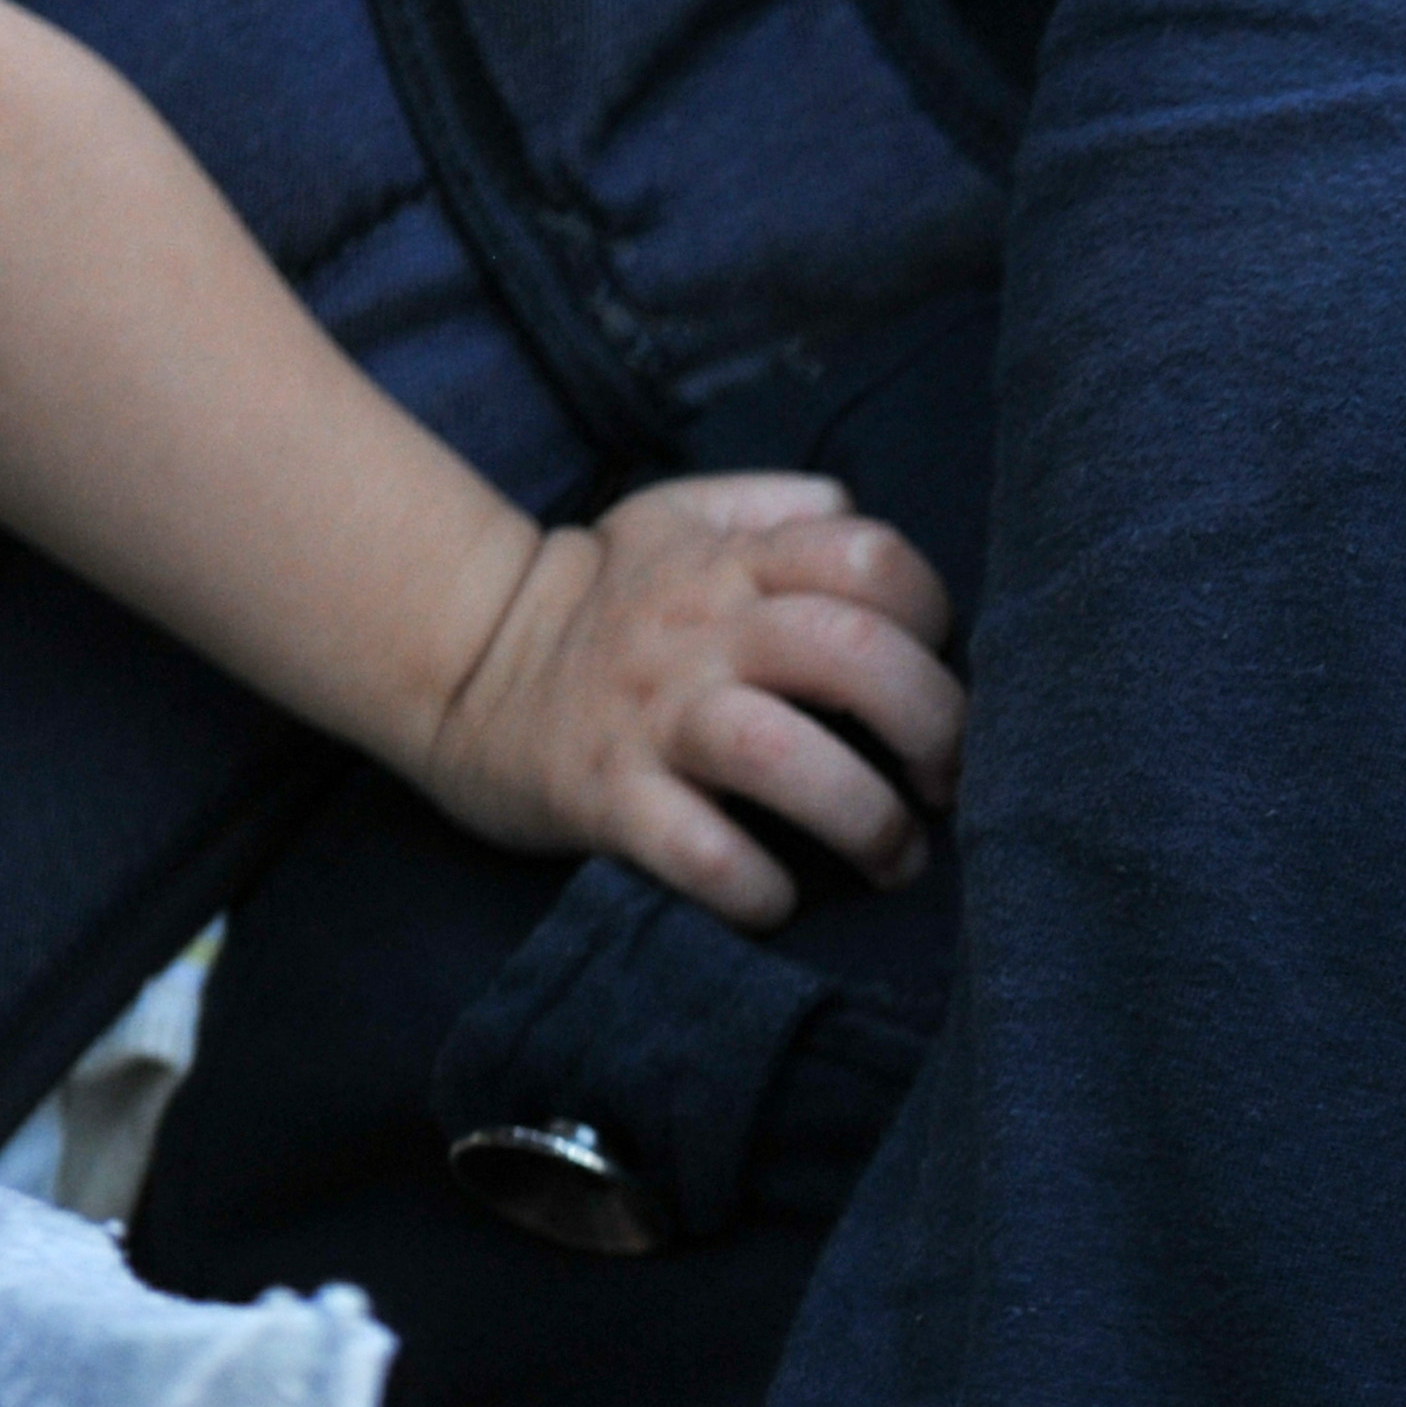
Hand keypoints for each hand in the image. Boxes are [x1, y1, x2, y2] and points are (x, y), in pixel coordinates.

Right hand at [412, 472, 965, 928]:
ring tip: (896, 858)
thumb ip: (781, 508)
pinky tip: (780, 898)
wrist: (459, 665)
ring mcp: (654, 717)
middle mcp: (702, 631)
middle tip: (946, 783)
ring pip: (784, 755)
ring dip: (867, 820)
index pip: (871, 557)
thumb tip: (865, 514)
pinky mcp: (607, 800)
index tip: (934, 674)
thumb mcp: (681, 518)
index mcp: (733, 561)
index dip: (931, 617)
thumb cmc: (607, 600)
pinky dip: (757, 888)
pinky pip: (700, 853)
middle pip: (852, 654)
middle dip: (933, 726)